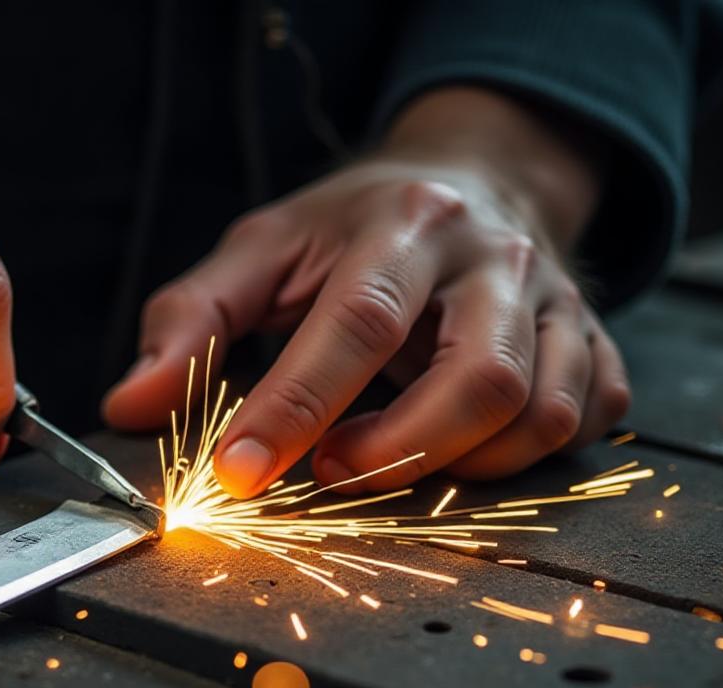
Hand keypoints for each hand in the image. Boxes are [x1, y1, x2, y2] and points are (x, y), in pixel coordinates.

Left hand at [103, 87, 629, 496]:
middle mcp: (496, 259)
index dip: (296, 407)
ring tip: (389, 463)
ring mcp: (558, 303)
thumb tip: (129, 406)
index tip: (240, 471)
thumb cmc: (353, 229)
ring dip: (461, 466)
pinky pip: (587, 420)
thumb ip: (190, 323)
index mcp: (405, 225)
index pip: (356, 324)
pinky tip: (467, 449)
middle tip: (328, 477)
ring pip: (542, 411)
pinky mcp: (593, 342)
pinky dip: (530, 457)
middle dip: (398, 452)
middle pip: (480, 377)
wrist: (473, 175)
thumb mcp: (261, 250)